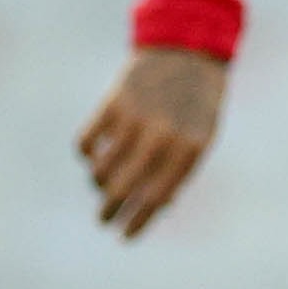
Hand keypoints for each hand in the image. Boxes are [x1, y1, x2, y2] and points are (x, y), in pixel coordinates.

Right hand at [77, 46, 226, 238]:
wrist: (188, 50)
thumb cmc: (197, 102)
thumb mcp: (202, 137)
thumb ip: (180, 171)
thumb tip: (158, 207)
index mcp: (189, 148)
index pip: (155, 199)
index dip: (137, 222)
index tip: (124, 237)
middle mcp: (161, 136)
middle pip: (121, 189)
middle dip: (109, 212)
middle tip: (103, 220)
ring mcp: (134, 119)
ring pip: (99, 169)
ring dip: (97, 184)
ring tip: (102, 186)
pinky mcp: (112, 103)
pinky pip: (85, 143)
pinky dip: (86, 154)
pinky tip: (94, 156)